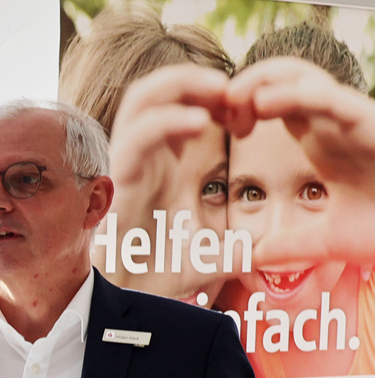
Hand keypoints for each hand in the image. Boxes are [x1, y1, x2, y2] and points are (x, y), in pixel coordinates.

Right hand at [104, 64, 232, 298]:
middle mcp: (144, 157)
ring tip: (218, 89)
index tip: (250, 113)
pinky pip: (137, 134)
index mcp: (164, 165)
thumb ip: (233, 246)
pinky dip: (167, 118)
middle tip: (235, 89)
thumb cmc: (157, 275)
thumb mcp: (209, 255)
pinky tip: (199, 122)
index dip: (216, 97)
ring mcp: (129, 164)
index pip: (181, 107)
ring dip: (180, 83)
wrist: (126, 299)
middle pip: (160, 90)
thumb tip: (258, 247)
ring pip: (142, 97)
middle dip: (197, 78)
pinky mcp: (119, 177)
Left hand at [224, 57, 374, 264]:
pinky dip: (289, 93)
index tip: (215, 124)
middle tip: (212, 108)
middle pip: (280, 79)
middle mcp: (330, 122)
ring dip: (259, 80)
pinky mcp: (365, 119)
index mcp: (319, 139)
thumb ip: (290, 245)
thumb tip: (255, 257)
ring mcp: (347, 117)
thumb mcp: (328, 240)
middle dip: (242, 85)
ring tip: (229, 98)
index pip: (272, 103)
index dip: (239, 105)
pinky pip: (323, 95)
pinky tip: (259, 103)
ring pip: (298, 76)